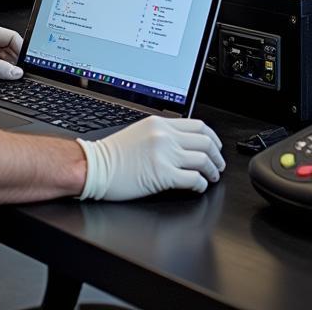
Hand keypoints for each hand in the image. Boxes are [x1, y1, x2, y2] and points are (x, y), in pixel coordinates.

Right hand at [77, 117, 224, 200]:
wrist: (93, 166)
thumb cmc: (112, 154)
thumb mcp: (140, 132)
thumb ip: (162, 134)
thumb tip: (183, 143)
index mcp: (160, 123)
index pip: (199, 125)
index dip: (213, 138)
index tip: (215, 147)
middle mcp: (165, 135)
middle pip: (205, 141)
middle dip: (216, 156)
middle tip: (217, 165)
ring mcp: (164, 154)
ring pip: (203, 159)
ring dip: (212, 171)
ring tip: (210, 177)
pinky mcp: (162, 174)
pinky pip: (193, 179)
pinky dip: (200, 184)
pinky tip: (198, 187)